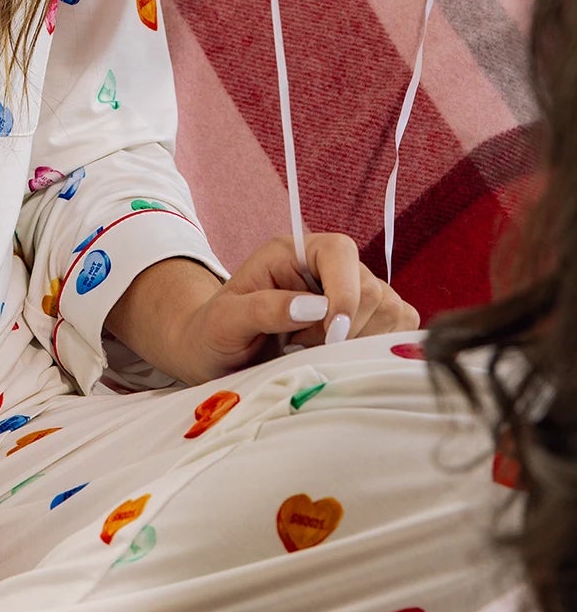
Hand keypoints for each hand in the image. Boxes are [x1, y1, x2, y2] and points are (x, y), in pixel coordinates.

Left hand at [173, 231, 419, 382]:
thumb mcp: (226, 320)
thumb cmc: (215, 332)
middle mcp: (329, 268)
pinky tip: (340, 358)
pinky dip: (375, 350)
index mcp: (294, 252)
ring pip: (390, 312)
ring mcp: (353, 294)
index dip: (344, 291)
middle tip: (300, 345)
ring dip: (357, 343)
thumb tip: (313, 307)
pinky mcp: (368, 323)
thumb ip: (265, 308)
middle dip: (343, 329)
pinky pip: (396, 332)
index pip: (339, 252)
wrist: (214, 355)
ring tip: (314, 350)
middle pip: (371, 289)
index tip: (332, 332)